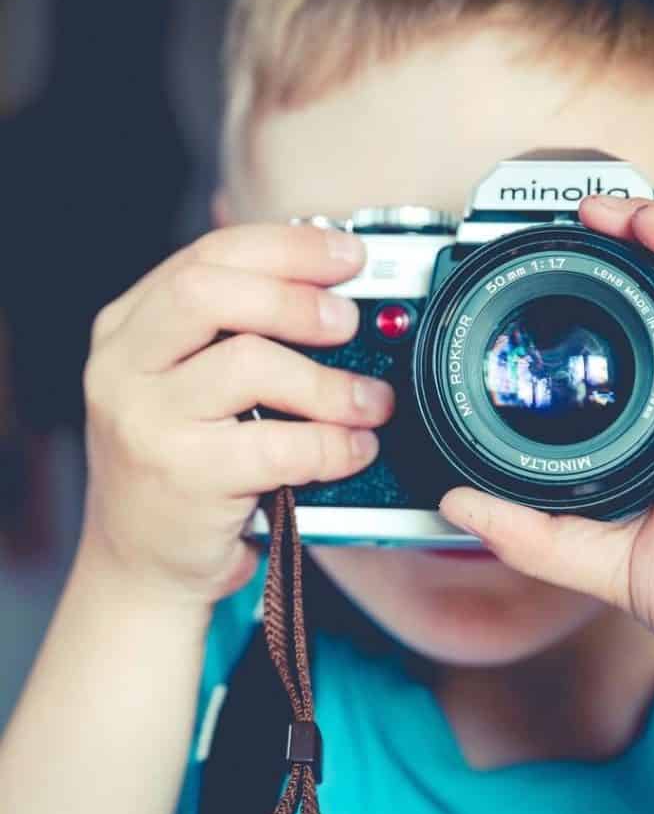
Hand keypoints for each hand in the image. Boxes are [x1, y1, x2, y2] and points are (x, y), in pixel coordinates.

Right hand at [81, 224, 392, 607]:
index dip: (286, 247)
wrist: (141, 565)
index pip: (207, 256)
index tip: (347, 255)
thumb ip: (237, 337)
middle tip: (350, 322)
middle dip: (296, 298)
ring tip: (370, 401)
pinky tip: (355, 450)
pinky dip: (332, 444)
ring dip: (329, 381)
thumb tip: (336, 298)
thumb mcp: (190, 389)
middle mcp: (124, 367)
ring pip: (249, 364)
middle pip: (210, 292)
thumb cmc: (183, 469)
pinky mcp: (182, 476)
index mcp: (130, 329)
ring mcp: (146, 421)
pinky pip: (277, 445)